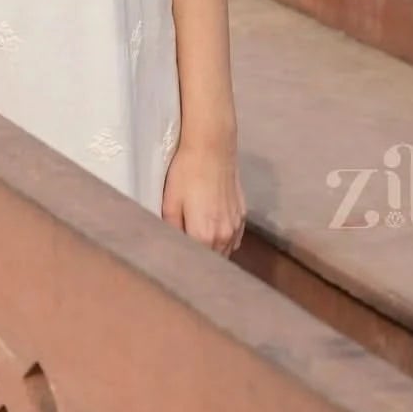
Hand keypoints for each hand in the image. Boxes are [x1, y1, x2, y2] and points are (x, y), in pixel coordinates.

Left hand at [161, 134, 245, 254]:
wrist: (212, 147)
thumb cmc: (187, 172)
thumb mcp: (170, 202)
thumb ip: (171, 230)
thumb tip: (169, 247)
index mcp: (203, 236)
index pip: (194, 262)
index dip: (184, 264)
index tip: (175, 264)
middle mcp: (224, 236)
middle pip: (212, 261)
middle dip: (199, 262)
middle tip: (184, 258)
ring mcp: (236, 226)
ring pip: (225, 252)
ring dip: (213, 254)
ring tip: (198, 249)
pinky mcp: (242, 215)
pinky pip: (234, 240)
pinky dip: (225, 243)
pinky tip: (214, 236)